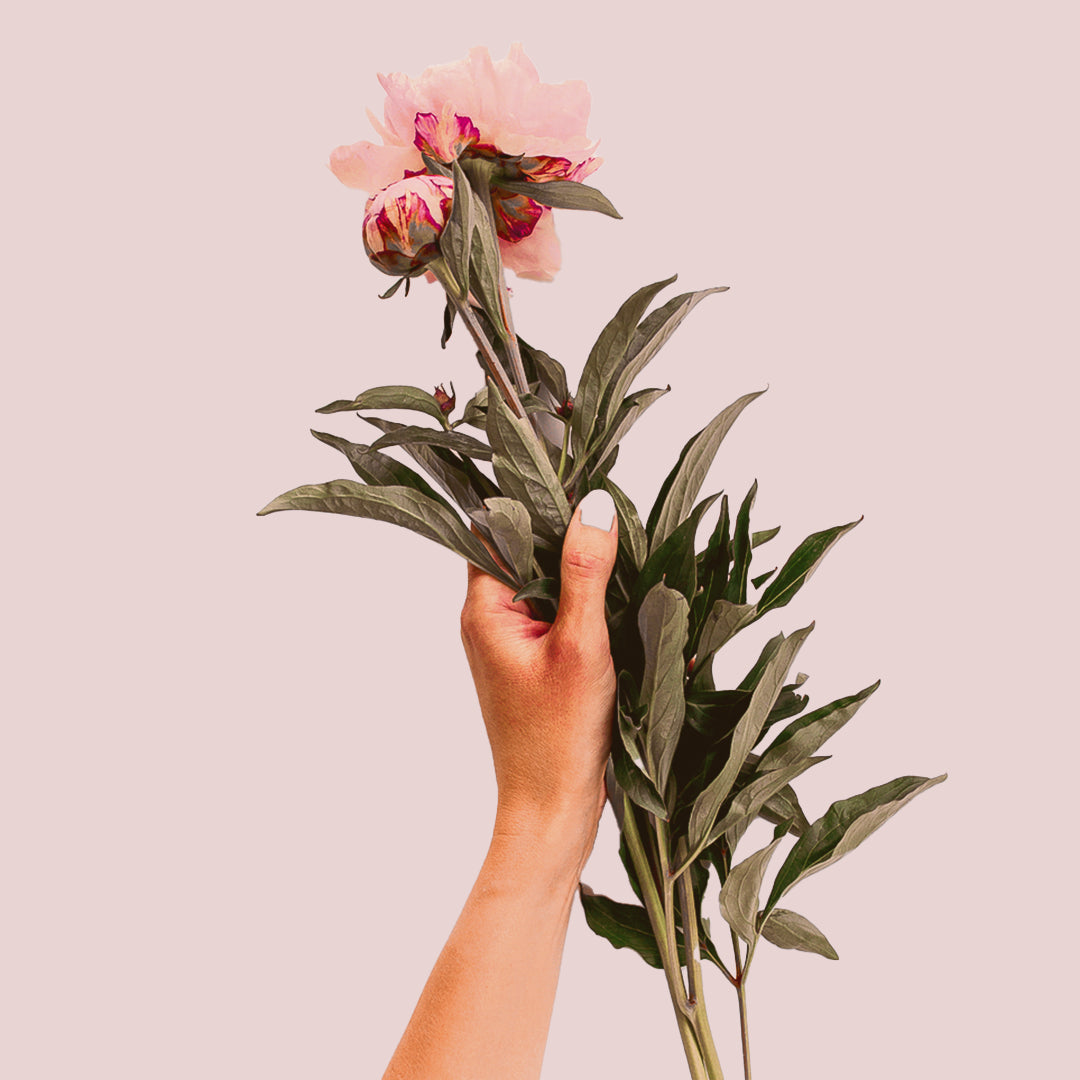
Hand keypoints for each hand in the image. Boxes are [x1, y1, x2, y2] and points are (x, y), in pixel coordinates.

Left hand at [460, 489, 618, 850]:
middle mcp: (489, 623)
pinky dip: (587, 608)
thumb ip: (585, 572)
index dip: (534, 503)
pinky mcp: (536, 666)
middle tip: (614, 521)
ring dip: (582, 575)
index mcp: (484, 612)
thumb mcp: (580, 644)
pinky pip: (558, 617)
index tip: (579, 483)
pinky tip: (624, 606)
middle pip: (523, 555)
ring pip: (545, 586)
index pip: (496, 532)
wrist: (552, 810)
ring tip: (627, 560)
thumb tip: (593, 504)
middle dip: (567, 538)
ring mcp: (512, 646)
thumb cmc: (559, 737)